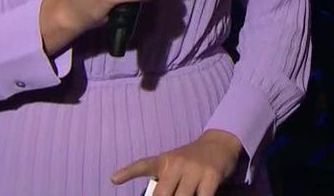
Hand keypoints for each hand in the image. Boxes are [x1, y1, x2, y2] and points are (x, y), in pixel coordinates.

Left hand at [111, 130, 243, 195]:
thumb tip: (155, 194)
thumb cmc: (192, 159)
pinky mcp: (211, 177)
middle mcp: (177, 163)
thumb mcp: (173, 163)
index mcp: (164, 161)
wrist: (219, 143)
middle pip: (163, 195)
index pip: (143, 166)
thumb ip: (162, 179)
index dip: (127, 173)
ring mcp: (194, 170)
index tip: (114, 179)